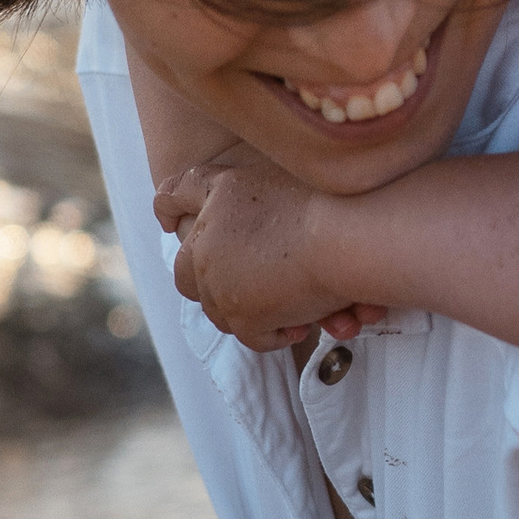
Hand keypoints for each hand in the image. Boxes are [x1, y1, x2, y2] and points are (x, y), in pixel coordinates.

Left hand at [152, 154, 386, 353]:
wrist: (351, 232)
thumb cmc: (344, 202)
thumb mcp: (295, 182)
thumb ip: (268, 204)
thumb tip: (267, 234)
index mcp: (224, 192)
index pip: (176, 192)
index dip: (169, 207)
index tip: (167, 218)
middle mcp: (208, 234)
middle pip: (184, 267)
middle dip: (207, 283)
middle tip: (241, 289)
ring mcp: (216, 276)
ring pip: (218, 309)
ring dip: (252, 311)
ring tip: (293, 309)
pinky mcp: (238, 312)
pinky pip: (252, 336)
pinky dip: (278, 334)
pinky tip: (304, 323)